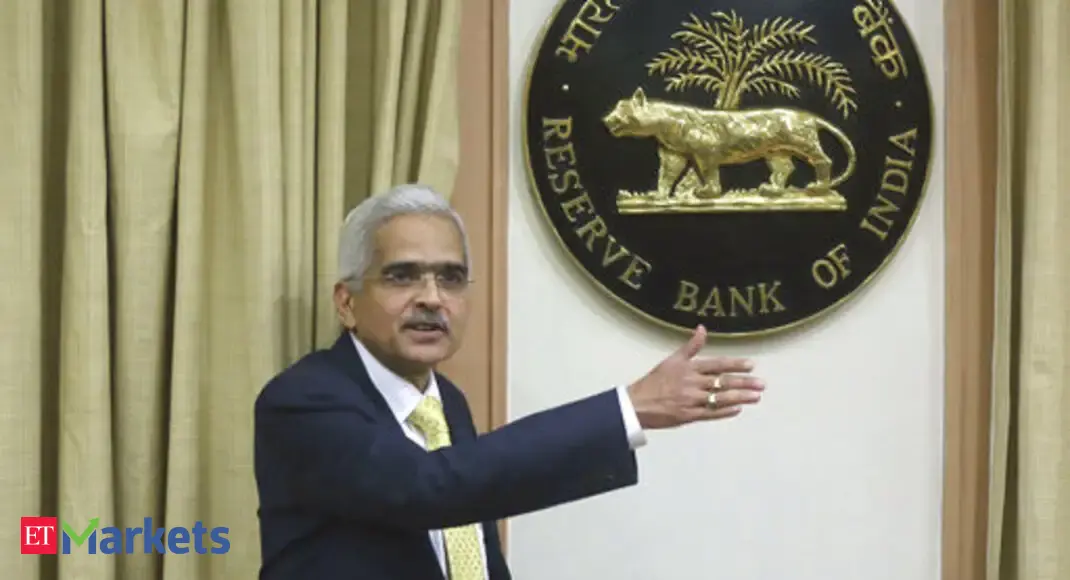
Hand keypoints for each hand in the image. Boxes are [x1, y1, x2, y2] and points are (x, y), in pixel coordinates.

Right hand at [626, 325, 763, 429]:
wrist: (637, 404)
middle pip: (722, 382)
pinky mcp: (689, 416)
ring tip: (756, 397)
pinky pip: (710, 413)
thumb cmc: (654, 382)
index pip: (716, 365)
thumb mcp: (672, 360)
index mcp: (688, 368)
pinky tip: (738, 409)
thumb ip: (690, 346)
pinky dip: (725, 411)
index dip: (735, 365)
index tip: (751, 365)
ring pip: (720, 398)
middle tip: (761, 384)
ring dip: (740, 397)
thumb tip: (702, 328)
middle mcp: (692, 384)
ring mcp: (691, 401)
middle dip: (744, 382)